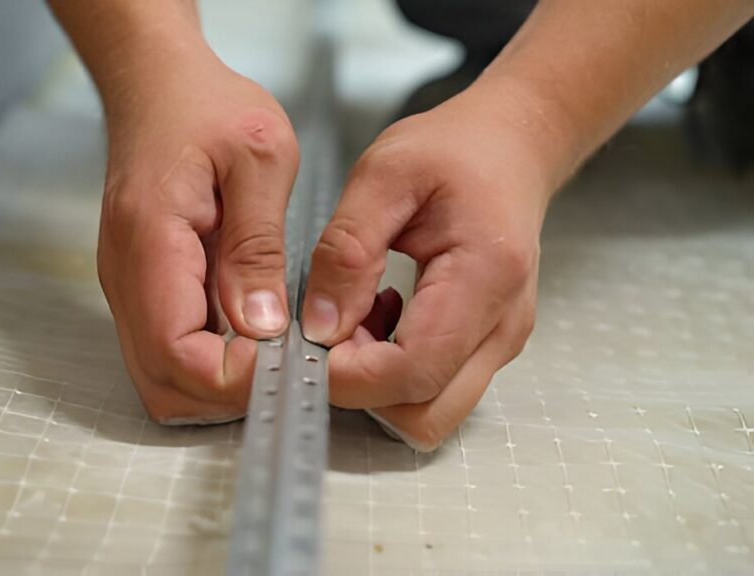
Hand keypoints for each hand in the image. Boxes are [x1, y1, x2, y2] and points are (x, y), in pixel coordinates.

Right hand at [98, 47, 297, 423]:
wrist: (156, 85)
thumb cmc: (204, 106)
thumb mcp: (260, 158)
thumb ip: (259, 247)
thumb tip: (262, 328)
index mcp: (151, 240)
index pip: (175, 352)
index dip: (231, 378)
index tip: (286, 360)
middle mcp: (125, 274)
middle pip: (163, 381)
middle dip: (227, 392)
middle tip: (287, 362)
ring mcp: (127, 286)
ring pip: (160, 376)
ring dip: (218, 381)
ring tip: (273, 347)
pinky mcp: (140, 287)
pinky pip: (166, 349)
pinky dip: (208, 359)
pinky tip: (249, 328)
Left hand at [302, 87, 555, 449]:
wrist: (512, 145)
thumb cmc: (454, 149)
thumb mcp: (383, 176)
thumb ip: (347, 251)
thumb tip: (319, 327)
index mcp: (483, 277)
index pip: (413, 372)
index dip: (350, 375)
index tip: (308, 340)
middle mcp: (502, 326)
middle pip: (425, 413)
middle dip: (362, 388)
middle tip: (329, 329)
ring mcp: (500, 343)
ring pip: (429, 411)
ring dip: (377, 382)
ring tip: (356, 314)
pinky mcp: (486, 345)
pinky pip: (434, 388)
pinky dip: (392, 371)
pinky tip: (376, 316)